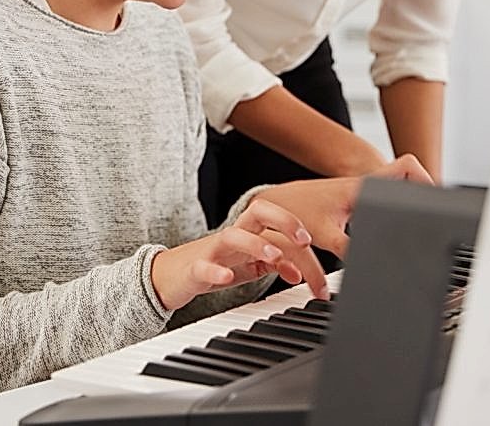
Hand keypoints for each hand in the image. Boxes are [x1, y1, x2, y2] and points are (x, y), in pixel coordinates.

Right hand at [150, 198, 326, 310]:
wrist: (170, 276)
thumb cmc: (214, 265)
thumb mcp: (251, 265)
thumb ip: (276, 265)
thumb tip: (300, 271)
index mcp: (249, 233)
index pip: (280, 228)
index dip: (303, 243)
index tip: (319, 268)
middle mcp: (233, 235)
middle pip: (258, 211)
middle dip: (284, 220)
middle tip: (305, 240)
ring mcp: (213, 250)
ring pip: (233, 235)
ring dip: (256, 244)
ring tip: (274, 256)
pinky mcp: (195, 268)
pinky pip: (204, 265)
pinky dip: (217, 271)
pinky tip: (228, 277)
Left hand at [255, 154, 431, 257]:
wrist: (277, 205)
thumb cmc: (296, 212)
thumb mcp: (324, 234)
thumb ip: (347, 250)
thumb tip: (369, 265)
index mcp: (362, 187)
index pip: (405, 166)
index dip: (426, 178)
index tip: (435, 198)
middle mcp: (366, 185)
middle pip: (409, 174)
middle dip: (427, 189)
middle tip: (439, 209)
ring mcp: (362, 191)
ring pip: (398, 185)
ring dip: (413, 196)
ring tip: (427, 217)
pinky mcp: (357, 200)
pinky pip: (385, 197)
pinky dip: (397, 206)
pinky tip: (401, 224)